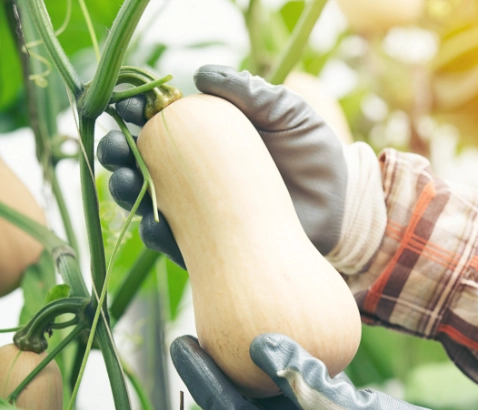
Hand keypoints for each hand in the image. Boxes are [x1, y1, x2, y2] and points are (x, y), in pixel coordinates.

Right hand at [96, 65, 348, 266]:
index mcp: (209, 138)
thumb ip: (251, 93)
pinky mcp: (213, 246)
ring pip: (149, 203)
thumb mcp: (288, 114)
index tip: (129, 109)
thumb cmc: (314, 153)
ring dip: (127, 192)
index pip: (161, 124)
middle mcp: (197, 175)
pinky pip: (176, 244)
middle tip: (116, 148)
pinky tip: (154, 225)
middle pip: (142, 162)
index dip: (137, 115)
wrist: (341, 205)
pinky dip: (158, 234)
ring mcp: (202, 212)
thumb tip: (201, 75)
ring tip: (125, 182)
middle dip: (119, 154)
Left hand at [172, 333, 465, 409]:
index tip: (183, 341)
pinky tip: (293, 329)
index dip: (202, 377)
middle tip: (200, 327)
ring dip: (256, 362)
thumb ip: (301, 380)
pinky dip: (297, 359)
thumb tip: (258, 344)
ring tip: (237, 323)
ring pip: (274, 391)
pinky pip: (308, 384)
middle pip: (244, 400)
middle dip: (221, 367)